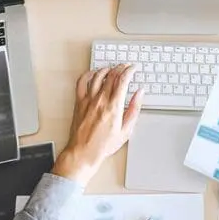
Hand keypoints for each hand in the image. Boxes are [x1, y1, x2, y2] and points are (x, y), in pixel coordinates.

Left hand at [52, 64, 143, 184]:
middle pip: (112, 75)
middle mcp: (100, 100)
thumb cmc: (103, 145)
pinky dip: (88, 75)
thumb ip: (134, 109)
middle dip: (121, 68)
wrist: (83, 152)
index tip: (133, 68)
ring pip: (98, 76)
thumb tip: (139, 94)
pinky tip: (93, 74)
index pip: (123, 81)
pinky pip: (82, 82)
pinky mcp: (79, 102)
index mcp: (114, 107)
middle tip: (125, 67)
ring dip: (107, 69)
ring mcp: (88, 100)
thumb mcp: (126, 130)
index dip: (130, 71)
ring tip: (112, 69)